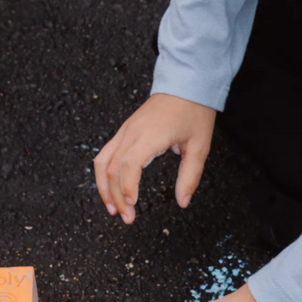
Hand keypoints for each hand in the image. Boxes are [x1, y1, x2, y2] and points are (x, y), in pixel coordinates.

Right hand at [93, 93, 216, 224]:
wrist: (185, 83)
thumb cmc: (193, 112)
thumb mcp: (199, 146)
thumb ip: (190, 176)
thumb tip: (182, 202)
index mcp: (150, 135)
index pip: (129, 165)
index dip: (128, 187)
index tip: (133, 205)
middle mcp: (132, 133)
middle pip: (112, 168)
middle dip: (116, 196)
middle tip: (127, 218)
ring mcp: (125, 130)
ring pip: (102, 161)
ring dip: (104, 187)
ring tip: (112, 209)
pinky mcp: (124, 130)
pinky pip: (106, 153)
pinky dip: (104, 174)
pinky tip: (110, 188)